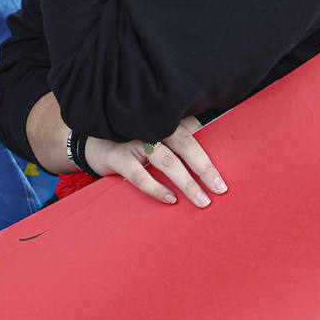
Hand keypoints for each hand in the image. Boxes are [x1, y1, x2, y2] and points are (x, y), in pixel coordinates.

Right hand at [84, 117, 227, 207]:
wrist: (92, 140)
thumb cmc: (133, 139)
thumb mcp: (156, 132)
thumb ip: (179, 136)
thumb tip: (213, 153)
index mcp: (166, 118)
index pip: (195, 130)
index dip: (214, 147)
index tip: (228, 168)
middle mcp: (152, 125)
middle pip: (186, 144)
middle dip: (205, 168)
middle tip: (221, 188)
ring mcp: (134, 140)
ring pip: (166, 161)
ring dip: (186, 182)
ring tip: (202, 200)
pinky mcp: (118, 156)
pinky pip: (139, 175)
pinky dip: (156, 188)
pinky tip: (171, 199)